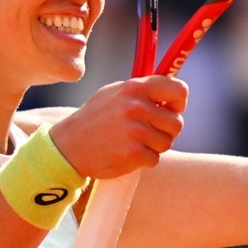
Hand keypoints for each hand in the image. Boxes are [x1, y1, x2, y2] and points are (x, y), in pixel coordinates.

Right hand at [48, 76, 187, 178]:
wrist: (68, 146)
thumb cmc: (95, 118)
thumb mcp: (115, 93)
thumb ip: (143, 90)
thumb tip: (173, 94)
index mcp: (134, 88)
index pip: (178, 90)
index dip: (179, 102)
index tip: (171, 109)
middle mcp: (136, 107)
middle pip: (176, 123)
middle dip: (166, 130)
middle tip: (148, 132)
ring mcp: (135, 131)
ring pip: (167, 142)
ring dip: (154, 146)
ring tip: (133, 142)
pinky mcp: (132, 154)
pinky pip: (154, 159)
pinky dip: (144, 160)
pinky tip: (127, 154)